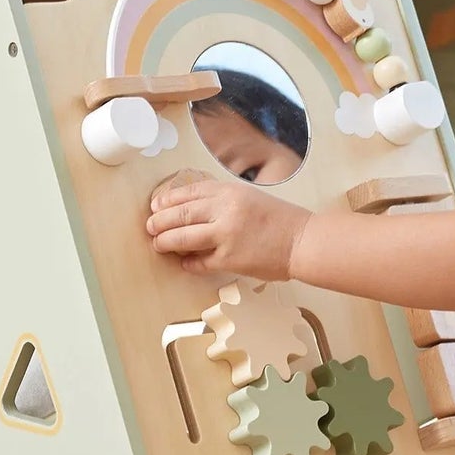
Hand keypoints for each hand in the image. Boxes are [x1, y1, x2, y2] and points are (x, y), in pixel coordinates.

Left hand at [147, 173, 310, 281]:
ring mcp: (225, 235)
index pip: (188, 192)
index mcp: (230, 191)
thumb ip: (223, 201)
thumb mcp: (250, 198)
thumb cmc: (282, 221)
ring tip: (159, 244)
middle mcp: (225, 210)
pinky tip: (185, 262)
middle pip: (179, 214)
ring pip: (182, 237)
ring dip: (165, 242)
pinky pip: (199, 262)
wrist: (303, 242)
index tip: (157, 206)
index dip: (167, 200)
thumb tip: (192, 211)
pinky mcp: (229, 259)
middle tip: (151, 227)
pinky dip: (188, 263)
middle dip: (159, 222)